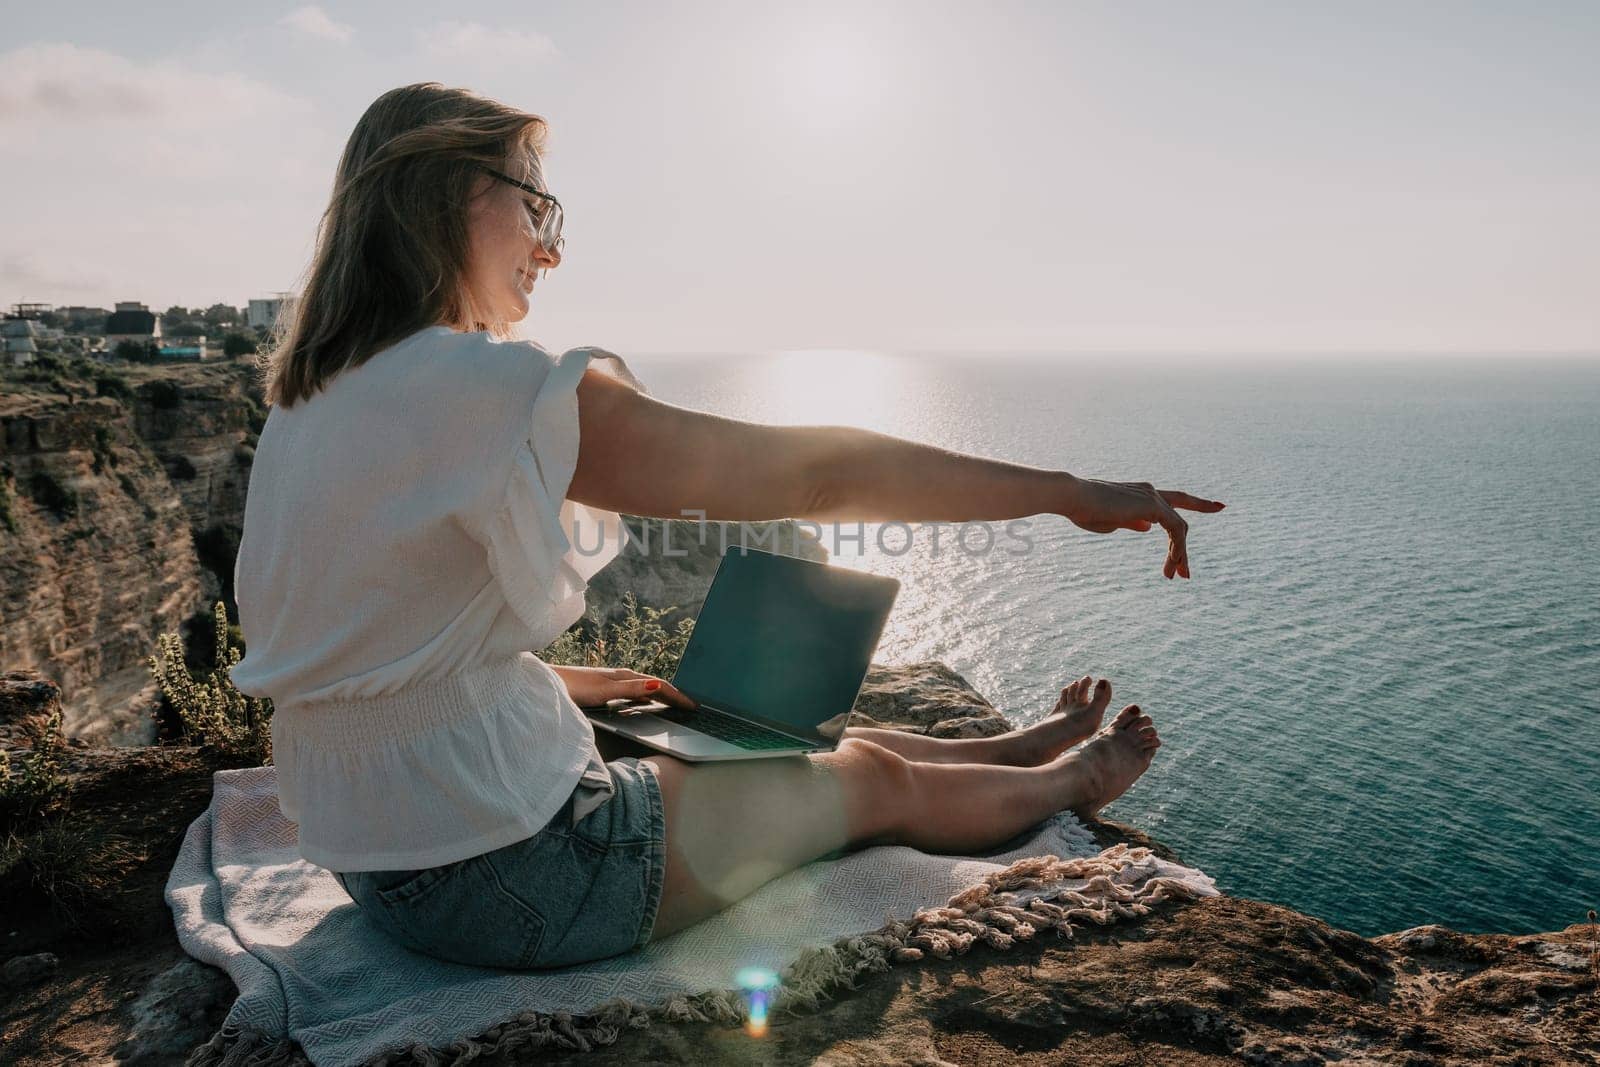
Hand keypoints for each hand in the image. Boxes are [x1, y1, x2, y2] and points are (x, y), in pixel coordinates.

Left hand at [549, 664, 697, 711]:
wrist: (547, 684)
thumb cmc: (573, 687)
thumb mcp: (605, 691)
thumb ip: (631, 689)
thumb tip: (659, 685)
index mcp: (626, 676)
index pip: (660, 685)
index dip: (678, 696)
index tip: (694, 705)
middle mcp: (621, 677)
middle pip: (655, 686)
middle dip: (674, 695)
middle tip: (691, 706)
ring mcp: (613, 683)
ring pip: (645, 689)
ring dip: (662, 696)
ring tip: (675, 705)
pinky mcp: (605, 689)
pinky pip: (634, 694)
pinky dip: (647, 699)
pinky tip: (646, 704)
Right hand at [1062, 477, 1225, 579]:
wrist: (1072, 496)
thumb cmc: (1083, 509)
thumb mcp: (1110, 521)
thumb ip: (1131, 522)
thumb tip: (1148, 528)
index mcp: (1141, 494)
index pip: (1176, 499)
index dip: (1199, 504)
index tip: (1220, 507)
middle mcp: (1150, 492)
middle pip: (1180, 520)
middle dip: (1184, 548)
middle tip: (1186, 574)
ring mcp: (1152, 497)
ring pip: (1180, 528)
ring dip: (1180, 554)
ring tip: (1177, 576)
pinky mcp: (1152, 506)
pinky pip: (1175, 530)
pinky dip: (1177, 548)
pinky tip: (1173, 563)